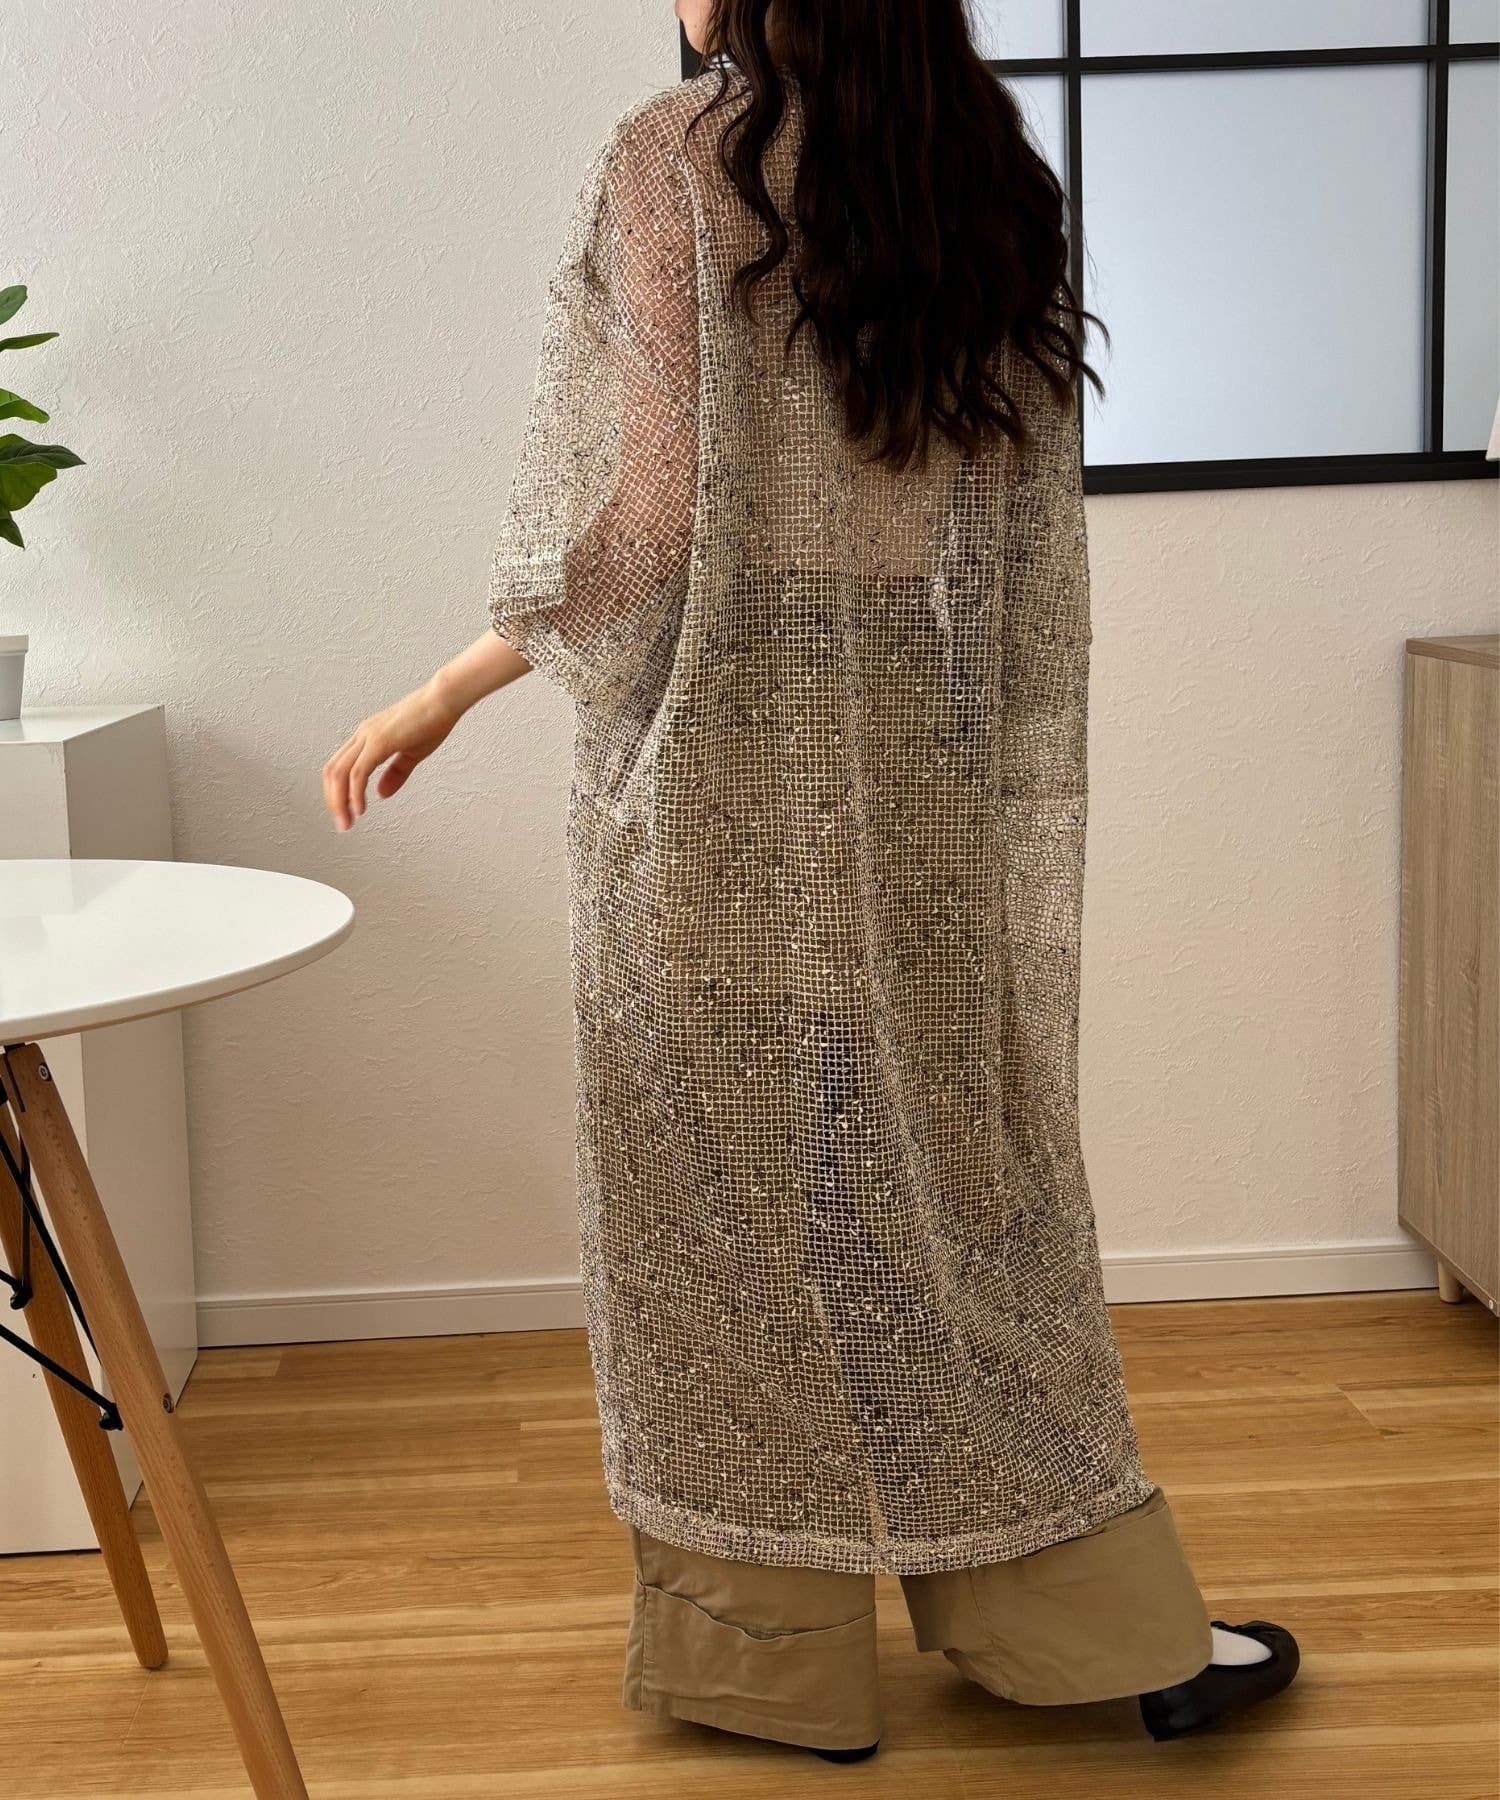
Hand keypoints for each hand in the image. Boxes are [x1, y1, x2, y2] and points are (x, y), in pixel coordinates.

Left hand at [322, 678, 462, 831]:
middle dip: (333, 801)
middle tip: (342, 824)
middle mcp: (363, 735)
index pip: (340, 767)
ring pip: (339, 773)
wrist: (444, 700)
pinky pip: (358, 772)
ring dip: (339, 801)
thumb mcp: (412, 753)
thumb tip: (380, 794)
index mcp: (368, 737)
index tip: (345, 812)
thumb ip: (395, 774)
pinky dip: (355, 793)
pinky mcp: (379, 742)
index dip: (338, 791)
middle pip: (332, 771)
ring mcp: (368, 737)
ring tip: (347, 822)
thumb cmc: (432, 721)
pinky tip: (360, 808)